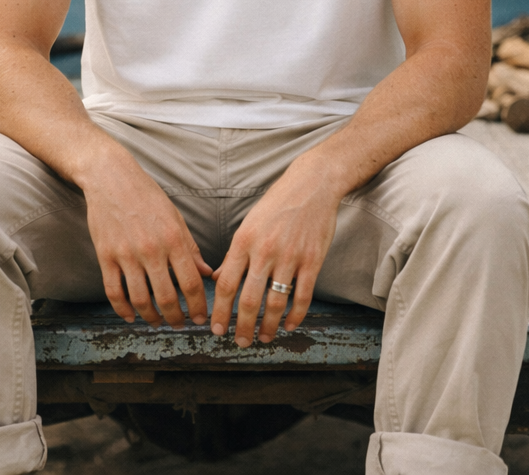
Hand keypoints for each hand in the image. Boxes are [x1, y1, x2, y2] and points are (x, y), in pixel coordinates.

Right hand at [81, 150, 212, 328]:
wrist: (111, 177)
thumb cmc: (147, 195)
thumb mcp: (175, 217)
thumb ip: (190, 247)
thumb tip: (206, 272)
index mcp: (173, 238)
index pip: (191, 283)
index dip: (198, 306)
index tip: (200, 318)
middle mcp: (151, 249)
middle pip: (167, 298)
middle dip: (176, 318)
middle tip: (179, 325)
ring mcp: (126, 254)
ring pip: (140, 300)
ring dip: (151, 318)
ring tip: (157, 322)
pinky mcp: (105, 256)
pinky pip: (114, 291)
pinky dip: (123, 310)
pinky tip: (131, 316)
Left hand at [210, 155, 341, 346]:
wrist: (312, 185)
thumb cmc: (277, 204)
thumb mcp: (248, 223)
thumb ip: (234, 253)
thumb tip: (216, 277)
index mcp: (244, 240)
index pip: (226, 283)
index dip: (220, 311)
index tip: (216, 328)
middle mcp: (264, 250)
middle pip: (248, 299)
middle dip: (242, 327)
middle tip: (240, 342)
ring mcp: (290, 256)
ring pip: (275, 302)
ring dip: (267, 326)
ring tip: (263, 338)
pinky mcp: (312, 260)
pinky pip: (302, 296)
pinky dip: (295, 316)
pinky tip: (288, 325)